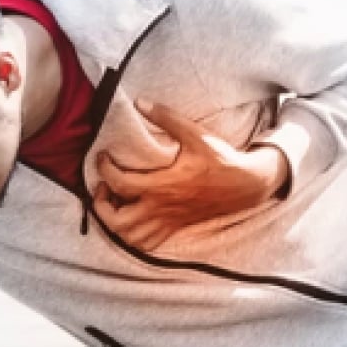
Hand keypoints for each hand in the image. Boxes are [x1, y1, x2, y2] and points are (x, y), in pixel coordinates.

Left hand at [93, 98, 288, 250]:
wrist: (246, 185)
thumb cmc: (220, 159)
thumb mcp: (195, 134)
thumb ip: (166, 118)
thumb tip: (141, 102)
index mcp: (163, 185)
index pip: (120, 184)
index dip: (104, 170)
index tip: (103, 157)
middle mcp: (162, 208)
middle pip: (118, 222)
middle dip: (101, 206)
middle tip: (103, 187)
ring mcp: (168, 221)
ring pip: (130, 238)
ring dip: (114, 223)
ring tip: (114, 203)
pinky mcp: (175, 227)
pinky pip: (147, 244)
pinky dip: (132, 237)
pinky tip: (130, 218)